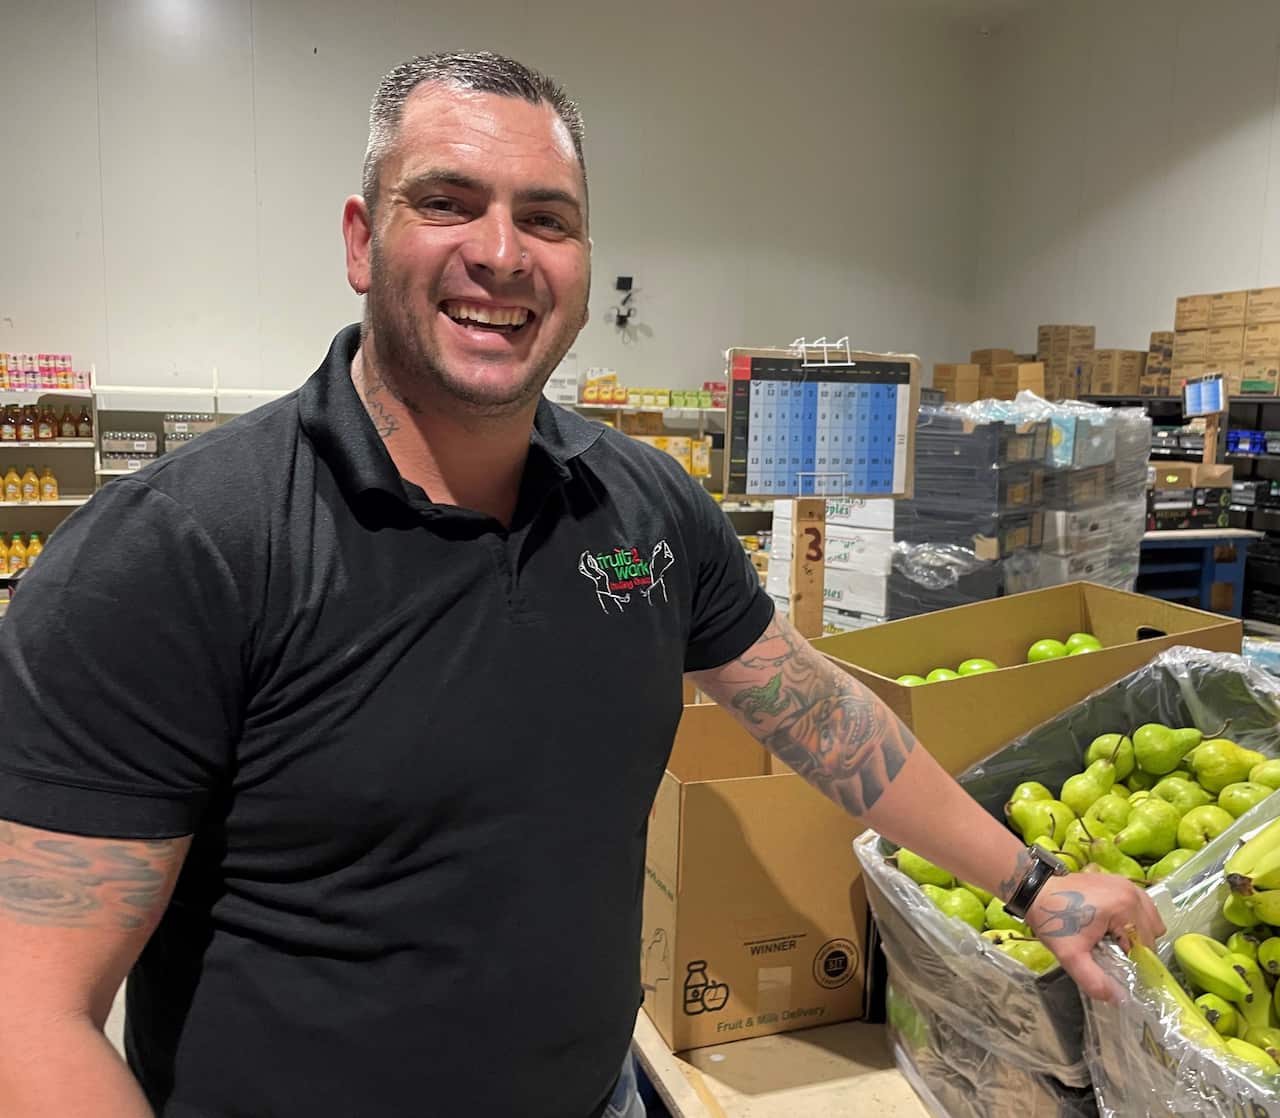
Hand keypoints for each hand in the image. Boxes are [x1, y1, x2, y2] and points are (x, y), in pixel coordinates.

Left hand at [1025, 872, 1165, 1001]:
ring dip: (1136, 931)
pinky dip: (1133, 918)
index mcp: (1125, 907)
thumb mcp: (1071, 956)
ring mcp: (1126, 883)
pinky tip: (1112, 924)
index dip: (1132, 958)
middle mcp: (1131, 892)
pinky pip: (1140, 905)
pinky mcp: (1119, 880)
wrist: (1035, 892)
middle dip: (1134, 945)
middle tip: (1108, 948)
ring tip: (1110, 936)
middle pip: (1151, 931)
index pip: (1147, 945)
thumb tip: (1119, 1000)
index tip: (1111, 960)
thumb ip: (1094, 981)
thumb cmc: (1054, 921)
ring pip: (1149, 918)